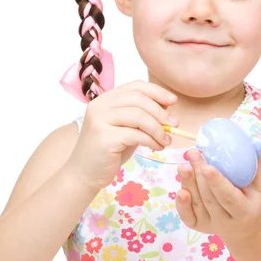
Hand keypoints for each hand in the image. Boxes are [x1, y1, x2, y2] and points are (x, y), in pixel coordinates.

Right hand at [64, 80, 178, 190]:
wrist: (85, 174)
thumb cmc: (109, 151)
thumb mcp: (127, 128)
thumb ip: (142, 116)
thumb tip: (167, 106)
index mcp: (106, 99)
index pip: (135, 86)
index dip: (157, 91)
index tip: (173, 101)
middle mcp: (100, 105)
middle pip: (138, 99)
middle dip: (161, 111)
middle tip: (174, 124)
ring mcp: (99, 120)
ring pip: (139, 116)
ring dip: (158, 128)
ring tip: (166, 140)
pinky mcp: (104, 137)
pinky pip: (136, 134)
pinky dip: (151, 140)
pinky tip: (157, 147)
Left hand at [175, 141, 260, 240]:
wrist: (244, 226)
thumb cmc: (250, 198)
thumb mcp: (257, 182)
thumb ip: (256, 160)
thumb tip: (257, 136)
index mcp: (245, 211)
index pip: (229, 197)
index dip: (217, 183)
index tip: (208, 166)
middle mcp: (227, 222)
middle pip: (209, 199)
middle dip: (199, 176)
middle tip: (194, 154)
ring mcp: (211, 225)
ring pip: (197, 204)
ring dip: (189, 184)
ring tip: (184, 165)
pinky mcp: (198, 227)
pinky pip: (187, 216)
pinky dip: (181, 204)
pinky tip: (180, 189)